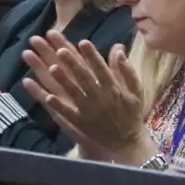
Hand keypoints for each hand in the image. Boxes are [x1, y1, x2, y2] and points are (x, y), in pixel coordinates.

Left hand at [21, 33, 153, 162]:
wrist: (126, 142)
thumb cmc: (131, 114)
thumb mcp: (136, 91)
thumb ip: (128, 70)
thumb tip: (119, 50)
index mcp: (114, 88)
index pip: (101, 68)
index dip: (92, 55)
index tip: (83, 42)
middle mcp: (100, 98)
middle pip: (84, 78)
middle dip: (73, 64)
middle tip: (60, 50)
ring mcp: (89, 111)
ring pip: (74, 93)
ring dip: (63, 81)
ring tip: (51, 68)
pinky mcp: (81, 123)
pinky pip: (68, 113)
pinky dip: (58, 105)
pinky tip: (48, 96)